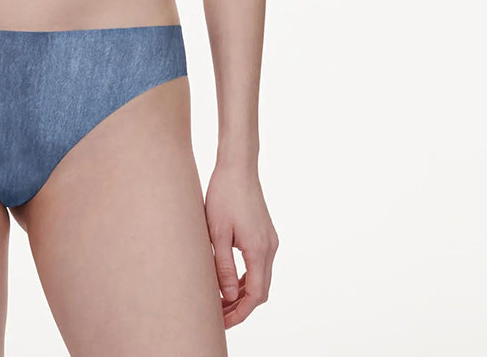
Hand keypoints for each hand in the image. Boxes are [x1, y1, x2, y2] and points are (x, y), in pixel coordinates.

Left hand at [204, 161, 277, 328]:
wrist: (238, 166)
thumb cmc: (224, 195)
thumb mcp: (217, 233)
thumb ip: (222, 266)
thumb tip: (228, 297)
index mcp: (259, 250)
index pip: (255, 295)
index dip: (239, 313)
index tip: (222, 322)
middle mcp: (270, 248)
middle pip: (260, 291)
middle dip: (241, 307)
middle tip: (219, 316)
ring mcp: (270, 240)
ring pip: (260, 278)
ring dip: (244, 293)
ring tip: (221, 302)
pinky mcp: (265, 234)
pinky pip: (259, 264)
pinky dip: (246, 277)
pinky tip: (229, 281)